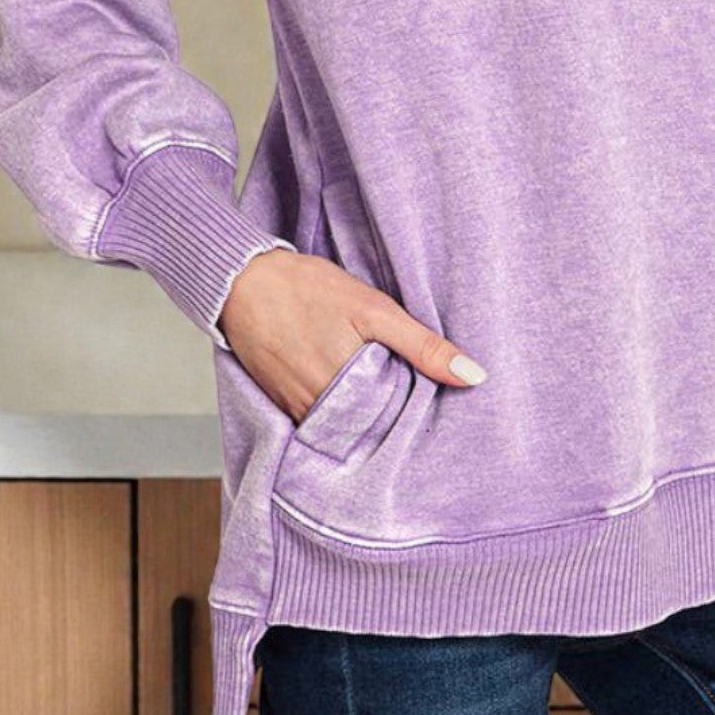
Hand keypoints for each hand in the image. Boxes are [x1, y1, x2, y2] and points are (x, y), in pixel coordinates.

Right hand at [217, 248, 486, 423]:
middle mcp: (321, 414)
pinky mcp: (282, 406)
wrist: (241, 282)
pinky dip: (339, 412)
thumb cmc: (308, 290)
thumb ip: (422, 346)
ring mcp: (298, 413)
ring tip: (388, 397)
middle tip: (421, 411)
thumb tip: (473, 376)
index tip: (442, 418)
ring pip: (345, 429)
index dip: (421, 420)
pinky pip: (319, 421)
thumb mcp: (374, 310)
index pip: (399, 428)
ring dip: (367, 419)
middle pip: (372, 433)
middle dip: (395, 423)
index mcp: (350, 394)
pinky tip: (352, 391)